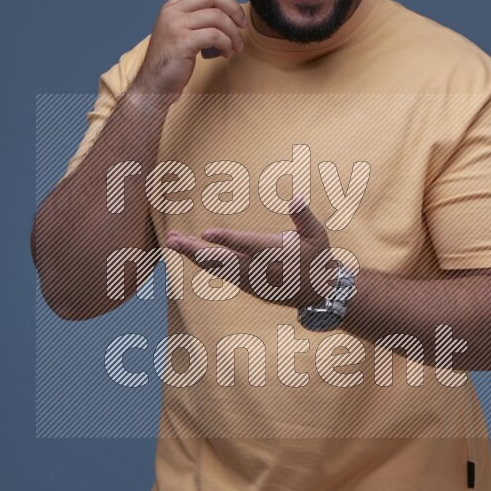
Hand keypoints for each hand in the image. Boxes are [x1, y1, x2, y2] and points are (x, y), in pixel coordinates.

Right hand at [136, 0, 246, 97]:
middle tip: (241, 24)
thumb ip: (196, 22)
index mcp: (172, 7)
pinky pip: (215, 35)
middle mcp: (172, 12)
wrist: (154, 86)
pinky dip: (227, 44)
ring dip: (233, 33)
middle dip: (233, 9)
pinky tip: (226, 52)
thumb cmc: (170, 63)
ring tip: (235, 47)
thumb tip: (224, 16)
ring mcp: (176, 25)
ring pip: (217, 17)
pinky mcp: (182, 41)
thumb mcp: (181, 36)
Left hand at [166, 194, 339, 309]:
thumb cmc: (318, 257)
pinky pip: (221, 273)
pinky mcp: (247, 285)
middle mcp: (260, 270)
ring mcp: (251, 280)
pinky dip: (203, 262)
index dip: (227, 240)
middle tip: (173, 240)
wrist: (319, 292)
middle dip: (196, 251)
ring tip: (172, 241)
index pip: (248, 246)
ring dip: (193, 255)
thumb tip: (295, 197)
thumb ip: (303, 216)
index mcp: (276, 254)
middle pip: (223, 260)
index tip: (205, 234)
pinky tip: (188, 251)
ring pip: (217, 267)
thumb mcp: (317, 235)